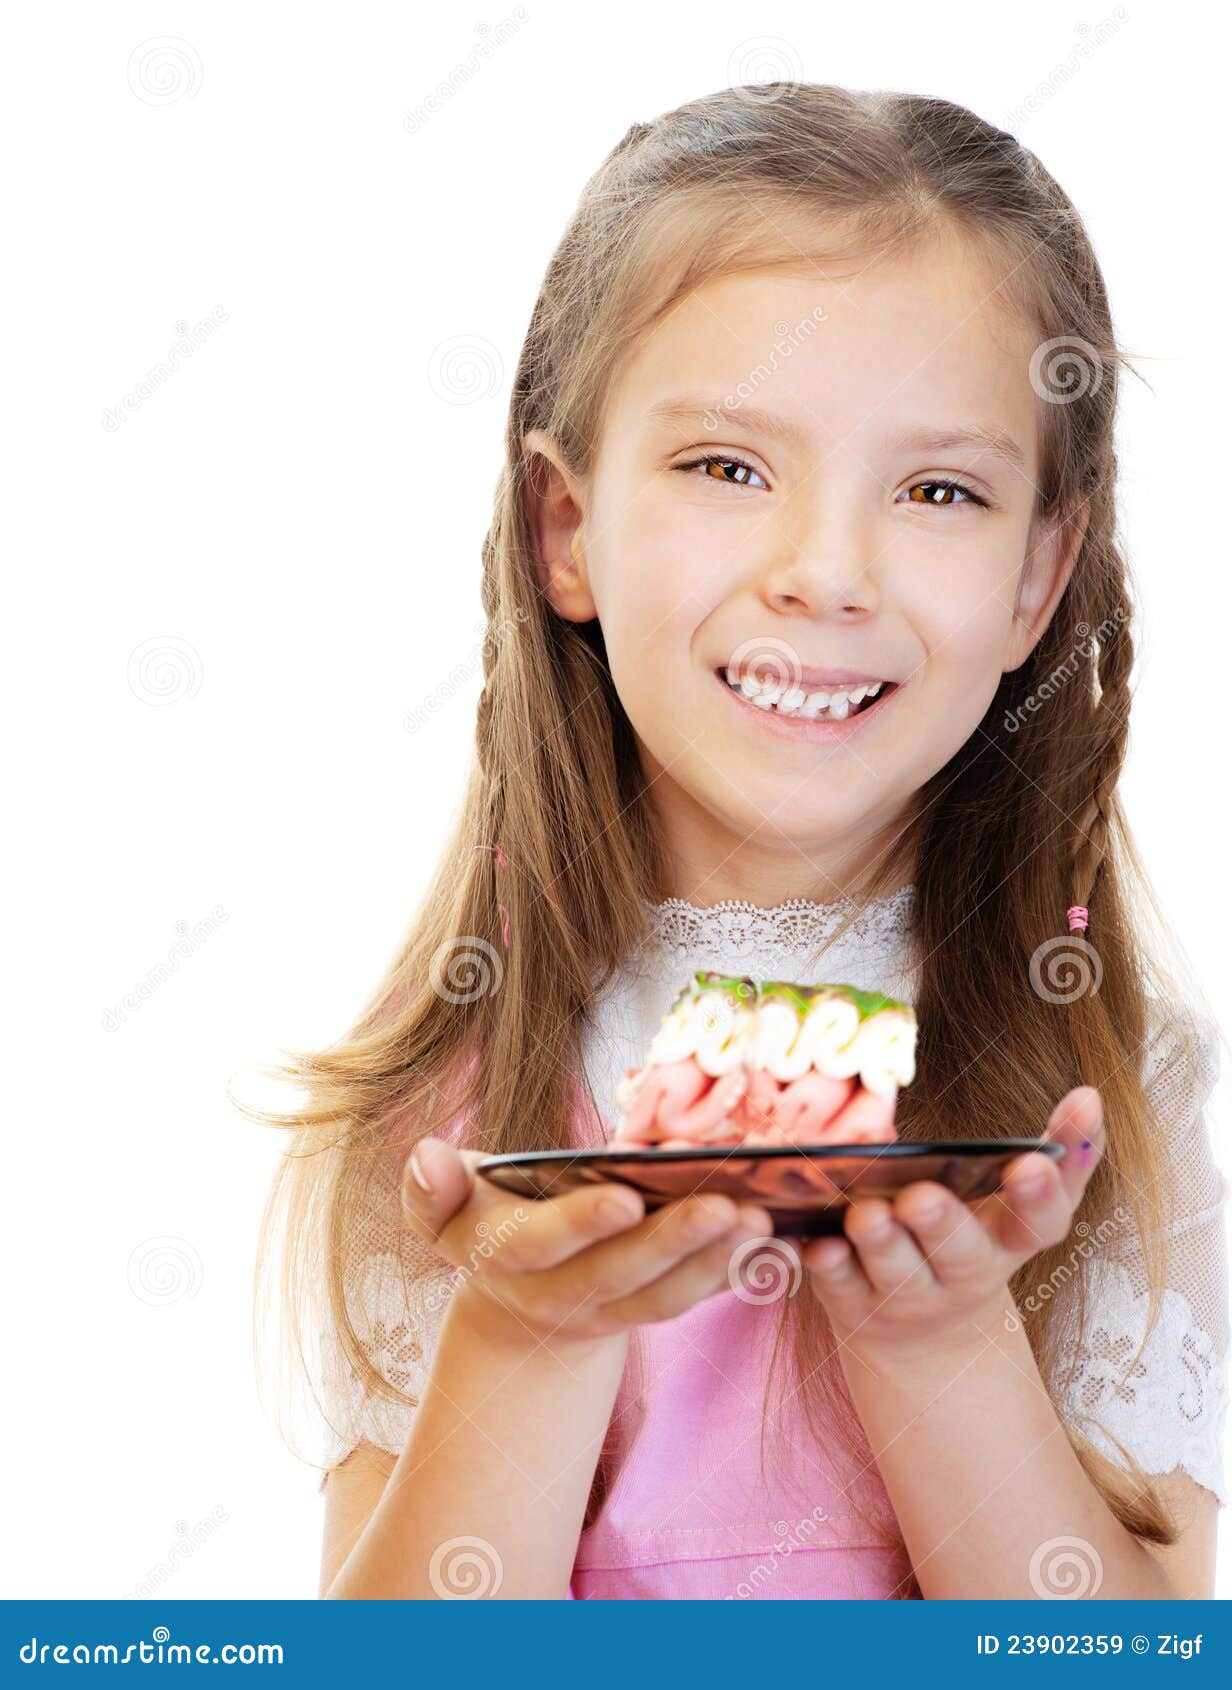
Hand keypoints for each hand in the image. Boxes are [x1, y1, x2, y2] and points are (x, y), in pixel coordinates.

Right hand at [399, 1136, 773, 1350]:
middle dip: (673, 1241)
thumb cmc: (485, 1222)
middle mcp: (559, 1294)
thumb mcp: (444, 1211)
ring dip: (715, 1262)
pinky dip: (741, 1274)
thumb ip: (432, 1190)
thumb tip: (427, 1158)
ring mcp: (610, 1309)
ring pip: (666, 1296)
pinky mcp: (653, 1308)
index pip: (540, 1243)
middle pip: (619, 1274)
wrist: (517, 1298)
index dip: (580, 1223)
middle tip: (726, 1205)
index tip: (624, 1195)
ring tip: (762, 1220)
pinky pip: (699, 1298)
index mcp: (506, 1257)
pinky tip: (787, 1243)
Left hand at [800, 1086, 1104, 1366]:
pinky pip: (839, 1289)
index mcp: (1010, 1242)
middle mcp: (964, 1276)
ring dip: (881, 1244)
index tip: (1032, 1164)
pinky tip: (816, 1244)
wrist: (925, 1334)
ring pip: (896, 1274)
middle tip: (921, 1196)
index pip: (1039, 1224)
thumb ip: (1062, 1150)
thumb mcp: (1021, 1202)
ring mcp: (909, 1299)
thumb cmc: (974, 1239)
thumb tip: (1091, 1094)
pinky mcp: (855, 1307)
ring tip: (866, 1215)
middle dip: (942, 1226)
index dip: (1040, 1197)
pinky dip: (828, 1268)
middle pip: (959, 1256)